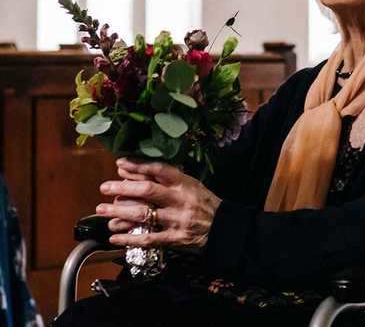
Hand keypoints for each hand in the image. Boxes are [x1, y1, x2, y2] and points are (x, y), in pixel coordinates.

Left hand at [96, 159, 221, 251]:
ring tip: (101, 211)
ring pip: (143, 214)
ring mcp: (177, 219)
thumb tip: (135, 172)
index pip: (159, 170)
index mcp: (185, 183)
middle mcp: (180, 199)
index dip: (138, 166)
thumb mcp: (191, 185)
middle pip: (148, 190)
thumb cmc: (204, 204)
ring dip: (119, 213)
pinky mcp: (175, 238)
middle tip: (104, 187)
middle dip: (123, 188)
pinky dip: (129, 239)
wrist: (224, 229)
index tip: (120, 164)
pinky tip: (114, 238)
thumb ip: (166, 180)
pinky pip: (148, 238)